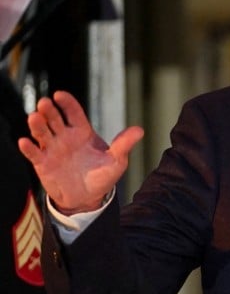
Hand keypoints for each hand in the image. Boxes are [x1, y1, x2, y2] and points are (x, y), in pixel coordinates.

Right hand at [17, 90, 143, 213]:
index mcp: (82, 132)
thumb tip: (140, 130)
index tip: (60, 95)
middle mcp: (65, 137)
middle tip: (45, 103)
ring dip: (37, 125)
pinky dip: (28, 148)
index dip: (67, 103)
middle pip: (55, 119)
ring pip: (42, 133)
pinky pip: (34, 154)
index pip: (73, 113)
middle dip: (49, 110)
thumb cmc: (102, 176)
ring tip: (34, 117)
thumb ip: (124, 144)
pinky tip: (25, 142)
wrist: (88, 197)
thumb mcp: (117, 160)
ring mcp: (53, 149)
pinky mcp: (43, 164)